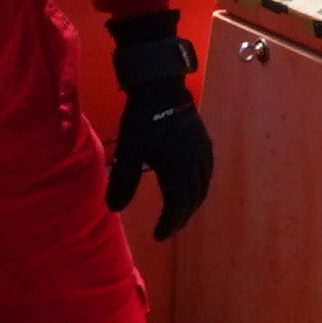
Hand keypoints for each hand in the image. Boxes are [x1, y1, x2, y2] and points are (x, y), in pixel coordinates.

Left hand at [103, 10, 213, 233]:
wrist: (162, 86)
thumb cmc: (143, 118)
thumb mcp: (129, 150)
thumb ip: (123, 181)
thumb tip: (114, 209)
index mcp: (178, 168)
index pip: (177, 206)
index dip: (169, 224)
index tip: (159, 236)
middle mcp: (195, 163)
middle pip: (193, 199)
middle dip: (181, 217)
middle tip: (168, 228)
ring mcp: (203, 151)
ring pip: (203, 186)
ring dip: (192, 203)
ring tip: (180, 212)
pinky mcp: (204, 142)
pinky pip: (207, 172)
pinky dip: (200, 187)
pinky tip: (191, 185)